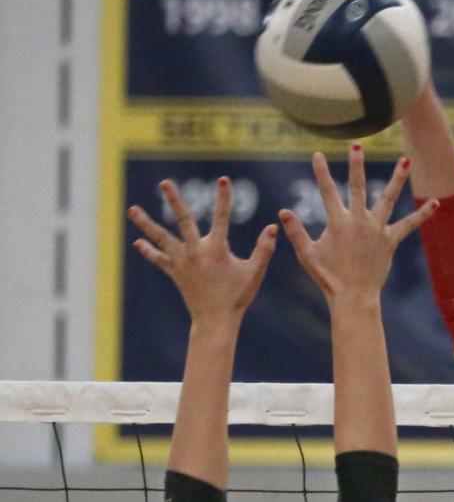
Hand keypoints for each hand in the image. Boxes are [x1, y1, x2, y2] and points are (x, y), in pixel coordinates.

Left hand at [127, 178, 276, 325]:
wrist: (216, 321)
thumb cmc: (237, 297)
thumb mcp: (254, 273)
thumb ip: (264, 249)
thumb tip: (274, 227)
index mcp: (217, 250)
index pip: (222, 218)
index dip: (224, 198)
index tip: (224, 180)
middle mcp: (196, 252)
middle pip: (184, 220)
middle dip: (174, 200)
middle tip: (164, 183)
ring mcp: (183, 262)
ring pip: (161, 238)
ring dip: (146, 223)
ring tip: (132, 209)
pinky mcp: (175, 272)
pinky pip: (159, 259)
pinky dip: (149, 251)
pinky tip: (138, 242)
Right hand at [279, 147, 437, 304]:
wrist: (353, 297)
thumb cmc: (328, 278)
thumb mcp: (307, 255)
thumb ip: (295, 232)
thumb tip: (282, 212)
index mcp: (338, 223)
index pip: (327, 192)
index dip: (321, 172)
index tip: (318, 154)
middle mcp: (359, 222)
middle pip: (357, 187)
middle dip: (355, 165)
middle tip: (357, 145)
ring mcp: (377, 230)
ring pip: (388, 199)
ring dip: (397, 179)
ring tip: (405, 160)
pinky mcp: (390, 241)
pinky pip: (409, 225)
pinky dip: (422, 215)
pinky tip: (436, 203)